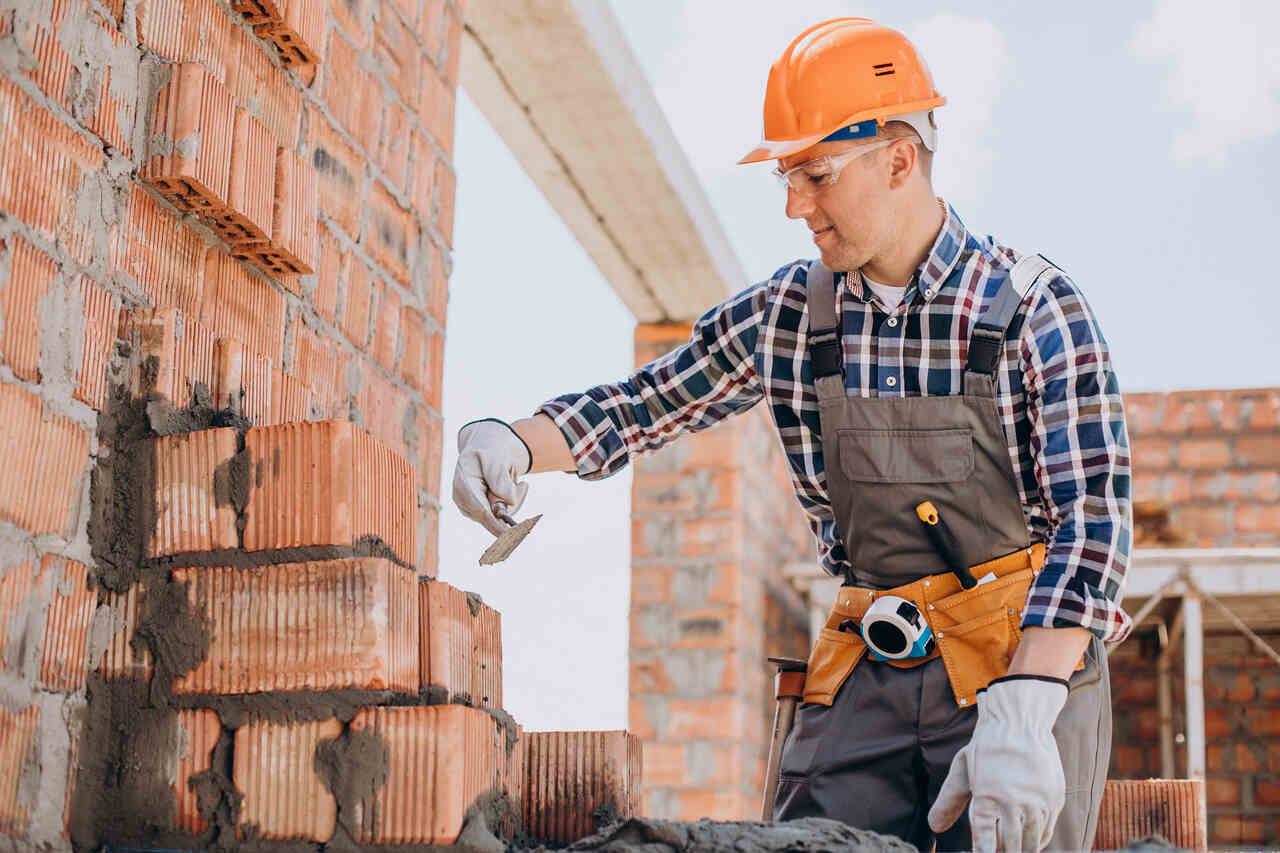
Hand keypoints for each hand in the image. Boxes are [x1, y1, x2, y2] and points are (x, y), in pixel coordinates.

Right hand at [452, 418, 532, 535]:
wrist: (484, 449)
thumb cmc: (489, 450)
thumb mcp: (496, 457)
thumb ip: (500, 480)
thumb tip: (508, 502)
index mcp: (463, 484)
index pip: (482, 512)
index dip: (498, 526)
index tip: (515, 535)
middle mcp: (463, 501)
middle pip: (494, 517)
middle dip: (513, 503)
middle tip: (523, 484)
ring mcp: (470, 509)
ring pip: (500, 518)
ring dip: (514, 501)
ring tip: (517, 482)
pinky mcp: (479, 513)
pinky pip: (501, 517)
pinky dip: (511, 504)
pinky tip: (513, 488)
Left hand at [928, 675, 1068, 852]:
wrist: (1020, 722)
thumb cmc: (987, 747)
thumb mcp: (962, 770)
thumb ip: (949, 801)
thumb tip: (934, 827)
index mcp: (987, 796)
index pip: (984, 840)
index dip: (983, 852)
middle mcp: (1013, 801)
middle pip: (1010, 845)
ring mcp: (1036, 801)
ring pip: (1031, 841)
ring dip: (1021, 850)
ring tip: (1012, 851)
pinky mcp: (1054, 799)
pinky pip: (1046, 830)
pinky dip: (1037, 841)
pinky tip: (1029, 843)